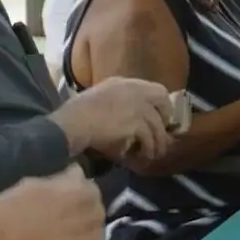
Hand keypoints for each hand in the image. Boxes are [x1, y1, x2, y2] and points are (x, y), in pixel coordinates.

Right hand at [0, 166, 108, 239]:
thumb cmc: (3, 208)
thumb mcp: (30, 184)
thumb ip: (57, 181)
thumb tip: (74, 174)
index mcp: (71, 193)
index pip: (91, 187)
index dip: (83, 187)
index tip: (73, 188)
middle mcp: (79, 217)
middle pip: (98, 210)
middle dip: (91, 208)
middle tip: (77, 211)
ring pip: (98, 236)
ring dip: (92, 232)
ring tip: (80, 233)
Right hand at [51, 78, 173, 160]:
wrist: (73, 123)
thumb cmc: (76, 113)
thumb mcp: (97, 98)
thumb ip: (114, 101)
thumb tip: (125, 118)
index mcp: (123, 82)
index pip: (153, 89)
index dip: (159, 105)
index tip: (158, 117)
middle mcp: (134, 90)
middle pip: (163, 100)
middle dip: (166, 117)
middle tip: (162, 132)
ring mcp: (137, 106)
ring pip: (158, 125)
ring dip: (157, 142)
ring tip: (153, 154)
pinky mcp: (137, 123)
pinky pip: (149, 139)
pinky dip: (147, 150)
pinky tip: (142, 157)